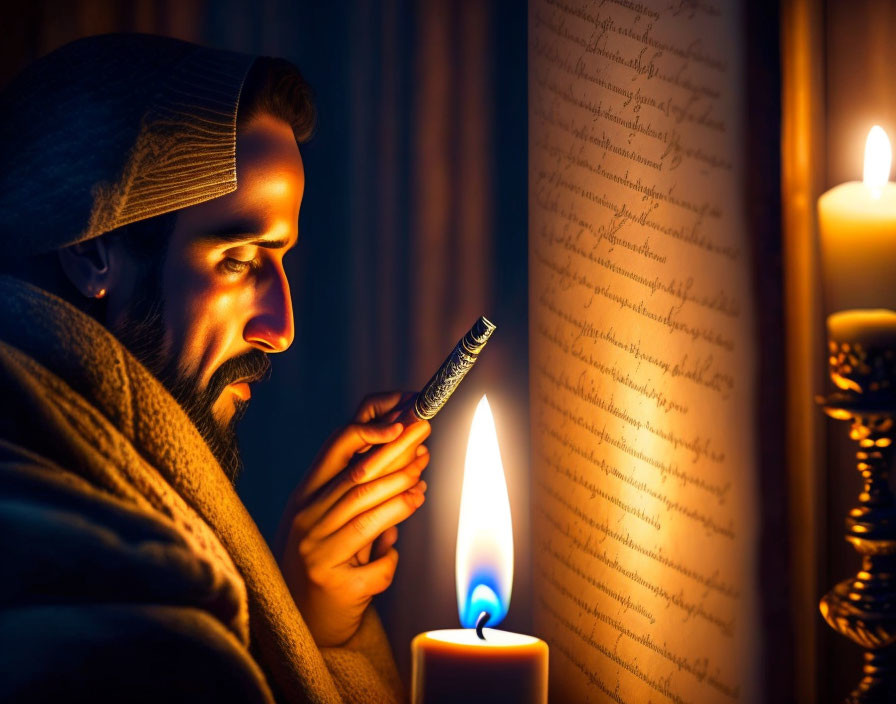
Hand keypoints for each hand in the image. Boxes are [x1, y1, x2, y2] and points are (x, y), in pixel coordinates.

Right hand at [275, 391, 430, 645]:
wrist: (304, 621)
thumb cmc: (328, 559)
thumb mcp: (332, 520)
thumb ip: (360, 493)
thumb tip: (413, 457)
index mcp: (305, 498)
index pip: (335, 449)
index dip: (370, 431)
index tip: (402, 423)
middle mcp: (305, 521)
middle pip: (358, 479)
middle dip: (397, 456)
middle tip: (425, 441)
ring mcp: (316, 554)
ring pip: (367, 516)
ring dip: (401, 497)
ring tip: (422, 486)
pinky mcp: (333, 585)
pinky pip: (376, 566)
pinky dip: (390, 556)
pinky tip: (393, 548)